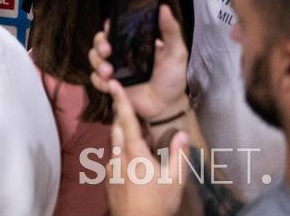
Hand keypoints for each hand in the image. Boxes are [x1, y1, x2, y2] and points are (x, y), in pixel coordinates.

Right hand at [89, 4, 188, 121]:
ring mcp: (113, 69)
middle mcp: (121, 54)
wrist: (167, 107)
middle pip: (99, 42)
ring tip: (109, 72)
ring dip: (98, 64)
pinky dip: (99, 81)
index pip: (116, 29)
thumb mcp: (176, 52)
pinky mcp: (110, 85)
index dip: (109, 27)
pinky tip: (110, 85)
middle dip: (99, 44)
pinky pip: (95, 79)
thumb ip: (170, 31)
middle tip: (107, 51)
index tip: (109, 27)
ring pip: (94, 58)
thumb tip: (164, 8)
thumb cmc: (172, 77)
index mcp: (134, 43)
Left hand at [106, 79, 187, 215]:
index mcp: (134, 153)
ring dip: (122, 136)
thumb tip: (182, 134)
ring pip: (114, 144)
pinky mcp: (107, 178)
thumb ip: (179, 155)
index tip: (113, 84)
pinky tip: (133, 162)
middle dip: (121, 116)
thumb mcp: (175, 181)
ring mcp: (110, 167)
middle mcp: (118, 156)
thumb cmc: (157, 203)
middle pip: (117, 129)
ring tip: (136, 134)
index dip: (121, 101)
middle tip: (127, 105)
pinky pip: (114, 158)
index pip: (126, 121)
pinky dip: (121, 153)